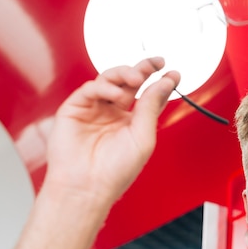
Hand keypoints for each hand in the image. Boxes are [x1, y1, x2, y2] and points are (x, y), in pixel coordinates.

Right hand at [44, 57, 179, 204]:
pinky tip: (117, 96)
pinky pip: (91, 88)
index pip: (147, 95)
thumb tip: (164, 83)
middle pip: (129, 82)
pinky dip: (106, 88)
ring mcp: (93, 110)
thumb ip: (151, 107)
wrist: (87, 187)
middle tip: (156, 62)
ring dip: (125, 74)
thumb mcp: (143, 136)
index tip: (173, 72)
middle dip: (143, 69)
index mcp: (130, 122)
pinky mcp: (74, 109)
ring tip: (137, 78)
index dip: (159, 82)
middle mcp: (112, 113)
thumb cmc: (115, 172)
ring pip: (110, 80)